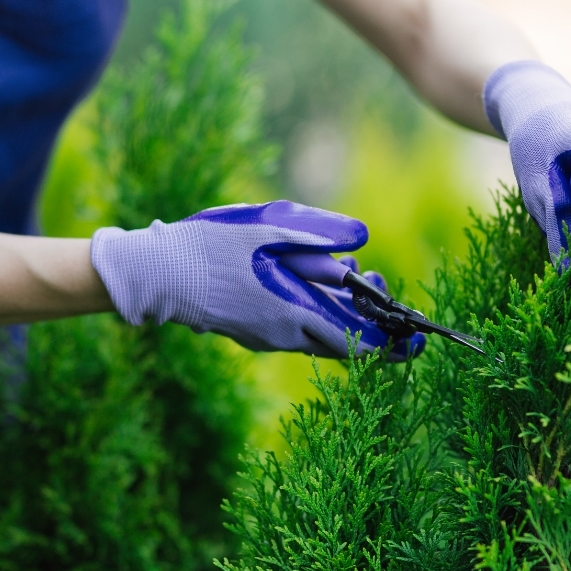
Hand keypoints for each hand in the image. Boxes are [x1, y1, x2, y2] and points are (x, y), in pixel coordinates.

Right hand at [90, 200, 424, 358]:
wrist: (157, 275)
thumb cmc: (210, 248)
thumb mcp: (266, 228)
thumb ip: (316, 235)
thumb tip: (362, 239)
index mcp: (295, 312)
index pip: (358, 341)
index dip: (391, 341)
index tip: (413, 332)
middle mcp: (286, 335)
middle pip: (344, 342)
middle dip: (368, 317)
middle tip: (375, 283)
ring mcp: (268, 339)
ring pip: (321, 335)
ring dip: (342, 311)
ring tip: (349, 274)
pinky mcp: (254, 334)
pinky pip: (298, 330)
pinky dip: (316, 311)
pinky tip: (311, 281)